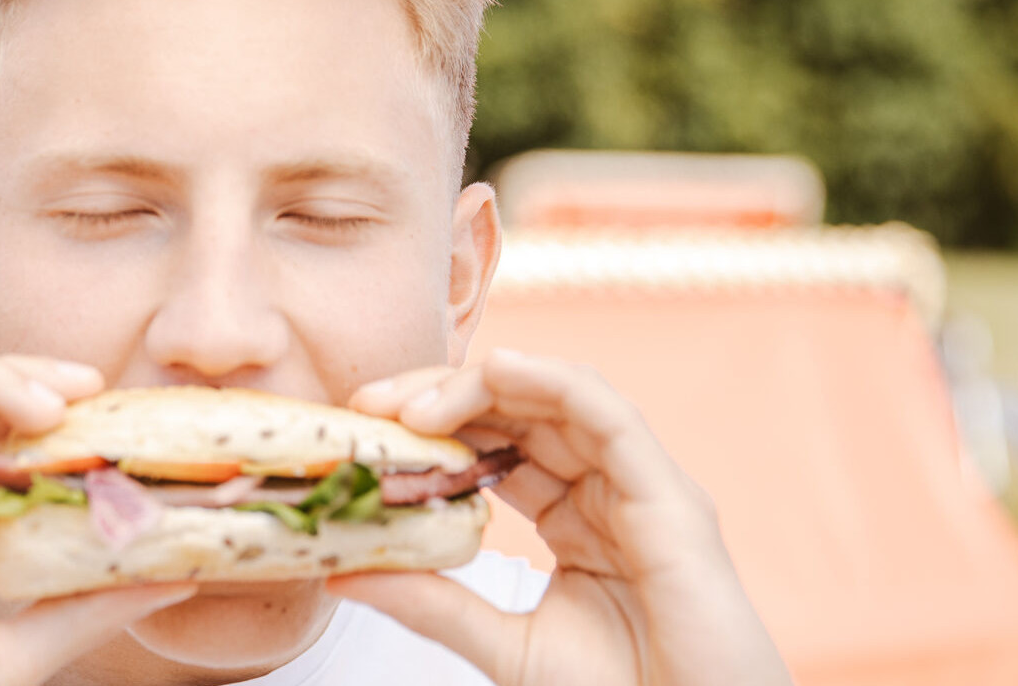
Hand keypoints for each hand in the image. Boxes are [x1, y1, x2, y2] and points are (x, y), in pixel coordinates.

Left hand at [330, 348, 791, 685]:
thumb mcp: (505, 646)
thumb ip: (434, 604)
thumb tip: (346, 570)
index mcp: (575, 516)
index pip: (497, 443)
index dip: (433, 426)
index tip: (364, 428)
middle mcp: (609, 488)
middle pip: (521, 410)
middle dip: (442, 395)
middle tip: (369, 403)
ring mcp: (642, 486)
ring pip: (559, 398)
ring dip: (481, 384)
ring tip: (411, 402)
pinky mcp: (670, 496)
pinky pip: (608, 414)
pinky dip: (553, 382)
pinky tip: (499, 372)